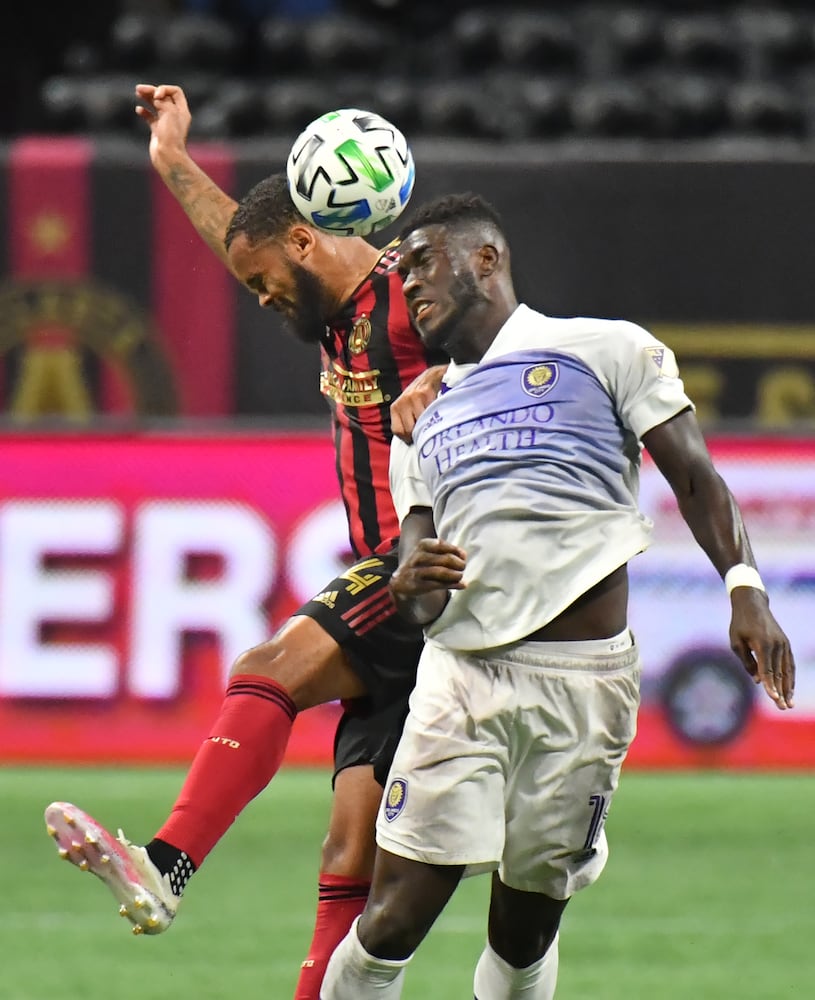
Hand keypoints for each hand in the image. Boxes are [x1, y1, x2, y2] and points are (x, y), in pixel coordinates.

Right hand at [134, 84, 191, 170]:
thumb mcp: (169, 112)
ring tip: (138, 93)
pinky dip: (144, 112)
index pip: (175, 91)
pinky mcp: (157, 131)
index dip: (164, 89)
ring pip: (156, 106)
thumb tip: (155, 97)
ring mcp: (166, 123)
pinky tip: (138, 110)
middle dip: (152, 91)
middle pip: (164, 97)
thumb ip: (163, 101)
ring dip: (147, 98)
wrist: (167, 157)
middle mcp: (175, 116)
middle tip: (139, 89)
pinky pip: (150, 118)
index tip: (156, 96)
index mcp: (182, 111)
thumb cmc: (171, 136)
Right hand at [389, 538, 465, 623]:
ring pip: (442, 572)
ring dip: (456, 575)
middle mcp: (418, 557)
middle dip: (459, 563)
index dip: (456, 551)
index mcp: (423, 545)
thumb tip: (464, 556)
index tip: (463, 556)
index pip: (443, 545)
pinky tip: (462, 585)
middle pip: (446, 559)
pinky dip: (453, 585)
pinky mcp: (418, 585)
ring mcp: (417, 572)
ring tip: (460, 576)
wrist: (400, 581)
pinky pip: (439, 585)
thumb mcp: (429, 553)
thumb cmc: (421, 564)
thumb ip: (446, 551)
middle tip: (463, 567)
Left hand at [390, 364, 447, 442]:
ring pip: (421, 422)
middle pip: (410, 429)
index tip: (416, 438)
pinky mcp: (426, 393)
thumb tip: (411, 442)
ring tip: (433, 423)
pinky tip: (438, 414)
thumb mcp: (407, 407)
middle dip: (419, 434)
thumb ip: (406, 421)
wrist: (432, 376)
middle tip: (427, 432)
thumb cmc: (420, 395)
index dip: (408, 438)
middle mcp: (403, 402)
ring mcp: (414, 397)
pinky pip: (431, 413)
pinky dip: (436, 417)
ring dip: (428, 425)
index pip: (398, 431)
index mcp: (395, 407)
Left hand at [729, 588, 794, 709]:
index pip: (767, 669)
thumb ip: (747, 661)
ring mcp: (783, 643)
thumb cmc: (739, 624)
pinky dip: (790, 677)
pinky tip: (789, 688)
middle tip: (782, 707)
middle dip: (780, 691)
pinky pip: (789, 663)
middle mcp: (776, 644)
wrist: (752, 604)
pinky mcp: (785, 643)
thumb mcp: (736, 641)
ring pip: (787, 669)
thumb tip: (758, 680)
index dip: (770, 684)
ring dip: (788, 687)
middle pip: (779, 672)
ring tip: (788, 703)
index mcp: (762, 644)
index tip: (772, 698)